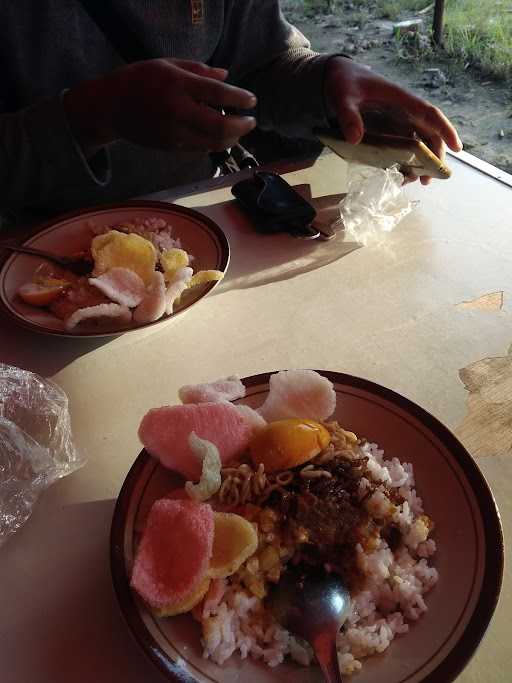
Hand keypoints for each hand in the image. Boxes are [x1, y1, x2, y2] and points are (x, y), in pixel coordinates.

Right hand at [64, 58, 256, 154]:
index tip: (252, 100)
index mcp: (177, 85)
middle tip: (252, 121)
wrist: (111, 107)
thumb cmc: (141, 80)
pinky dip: (215, 143)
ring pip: (212, 142)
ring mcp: (173, 132)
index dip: (239, 98)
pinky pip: (200, 148)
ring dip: (231, 138)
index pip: (217, 93)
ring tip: (240, 130)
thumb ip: (199, 70)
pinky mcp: (170, 147)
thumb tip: (226, 77)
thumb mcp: (169, 65)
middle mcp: (176, 110)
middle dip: (241, 125)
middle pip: (219, 125)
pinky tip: (221, 136)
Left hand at [324, 57, 462, 184]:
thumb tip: (355, 139)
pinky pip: (402, 148)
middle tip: (432, 177)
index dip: (444, 130)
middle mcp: (402, 112)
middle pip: (428, 133)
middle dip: (434, 155)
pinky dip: (405, 162)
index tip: (457, 147)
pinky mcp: (386, 131)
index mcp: (399, 100)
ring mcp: (395, 123)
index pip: (429, 114)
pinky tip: (402, 176)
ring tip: (421, 182)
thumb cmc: (343, 83)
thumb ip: (348, 116)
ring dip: (422, 162)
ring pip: (418, 143)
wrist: (335, 79)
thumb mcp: (343, 97)